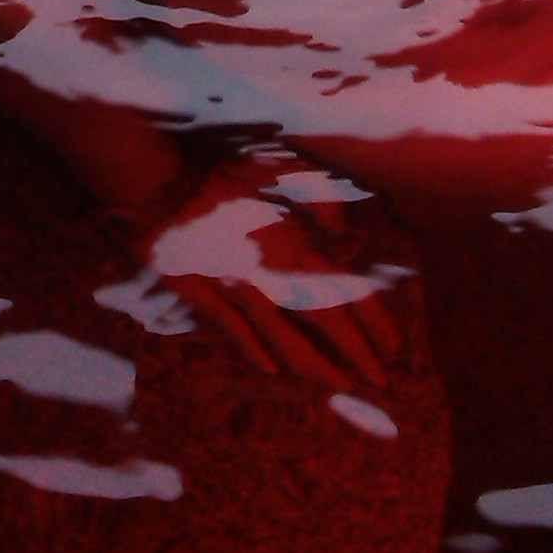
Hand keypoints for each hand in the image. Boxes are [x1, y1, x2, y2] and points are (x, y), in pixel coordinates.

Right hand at [132, 166, 407, 391]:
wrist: (157, 184)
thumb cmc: (221, 171)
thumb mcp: (279, 167)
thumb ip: (320, 195)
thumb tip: (343, 230)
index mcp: (292, 248)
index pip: (342, 295)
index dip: (371, 325)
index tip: (395, 349)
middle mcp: (270, 279)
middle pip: (320, 326)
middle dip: (354, 357)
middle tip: (380, 382)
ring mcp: (235, 293)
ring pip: (281, 340)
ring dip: (314, 366)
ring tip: (337, 385)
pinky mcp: (202, 296)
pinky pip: (234, 333)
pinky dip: (254, 353)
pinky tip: (270, 370)